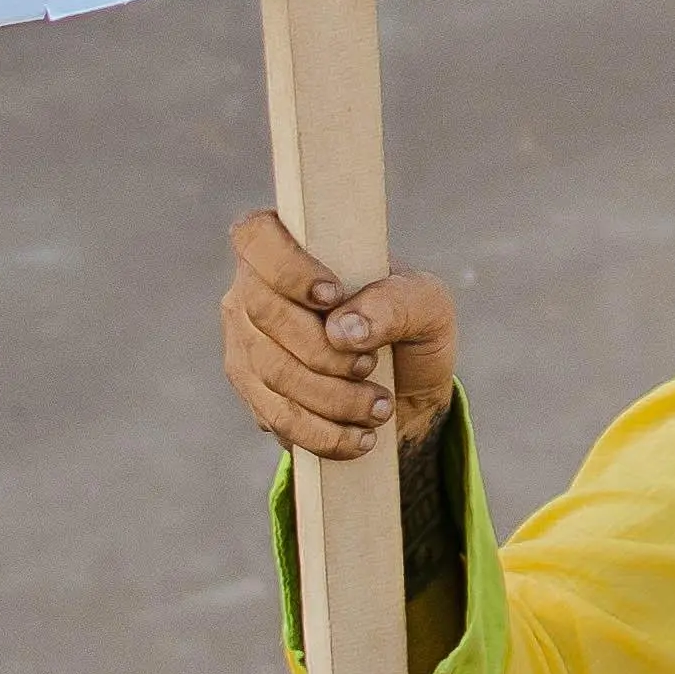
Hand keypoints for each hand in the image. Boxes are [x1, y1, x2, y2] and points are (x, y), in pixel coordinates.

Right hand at [222, 209, 456, 467]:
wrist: (406, 390)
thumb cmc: (411, 326)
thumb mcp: (428, 305)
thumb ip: (395, 303)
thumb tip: (343, 329)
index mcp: (294, 245)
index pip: (257, 236)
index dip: (286, 267)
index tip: (332, 296)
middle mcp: (256, 289)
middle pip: (264, 313)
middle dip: (323, 350)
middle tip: (370, 366)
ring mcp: (246, 342)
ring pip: (271, 371)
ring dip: (331, 398)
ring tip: (379, 406)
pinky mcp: (254, 392)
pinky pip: (277, 416)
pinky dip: (324, 433)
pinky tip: (360, 437)